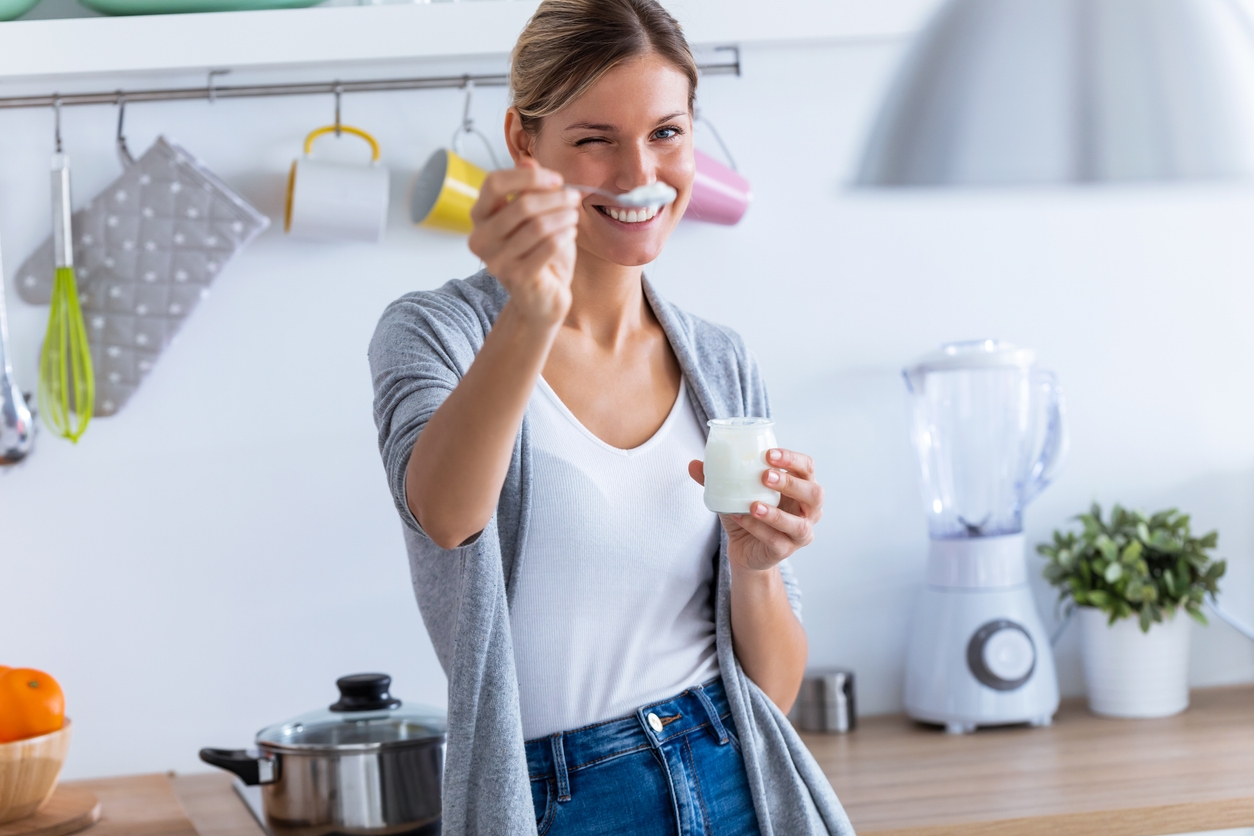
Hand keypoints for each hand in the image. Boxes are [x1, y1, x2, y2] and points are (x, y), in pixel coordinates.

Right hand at [468, 160, 580, 327]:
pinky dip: (563, 236)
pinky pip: (546, 248)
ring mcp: (495, 260)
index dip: (526, 177)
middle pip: (521, 206)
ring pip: (536, 227)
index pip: (493, 183)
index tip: (556, 179)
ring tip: (574, 216)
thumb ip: (529, 190)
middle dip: (555, 198)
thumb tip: (527, 162)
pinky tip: (570, 233)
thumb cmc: (537, 252)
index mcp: (479, 216)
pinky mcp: (515, 278)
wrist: (542, 297)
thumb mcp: (534, 216)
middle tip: (575, 197)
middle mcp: (480, 238)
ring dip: (563, 217)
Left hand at [688, 448, 822, 571]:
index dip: (793, 459)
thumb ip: (718, 477)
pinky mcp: (785, 551)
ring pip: (799, 524)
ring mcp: (800, 533)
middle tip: (765, 475)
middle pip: (814, 494)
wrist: (744, 549)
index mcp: (801, 488)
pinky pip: (776, 541)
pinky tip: (742, 518)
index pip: (807, 468)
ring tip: (753, 505)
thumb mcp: (734, 492)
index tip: (769, 453)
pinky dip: (758, 529)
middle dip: (791, 483)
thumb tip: (694, 464)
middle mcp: (808, 511)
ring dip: (776, 514)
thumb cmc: (748, 513)